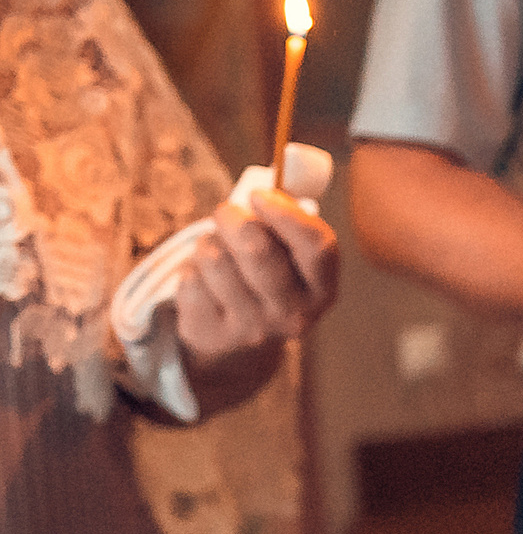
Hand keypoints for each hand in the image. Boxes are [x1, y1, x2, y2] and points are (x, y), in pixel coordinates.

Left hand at [173, 190, 338, 410]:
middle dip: (233, 218)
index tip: (258, 195)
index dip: (285, 213)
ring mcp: (254, 329)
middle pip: (257, 249)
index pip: (317, 246)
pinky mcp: (213, 334)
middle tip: (226, 213)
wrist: (238, 348)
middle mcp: (294, 315)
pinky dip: (190, 269)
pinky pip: (190, 279)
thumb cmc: (264, 283)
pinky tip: (203, 280)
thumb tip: (269, 185)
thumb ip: (286, 224)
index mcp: (322, 291)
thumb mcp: (289, 260)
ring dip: (207, 243)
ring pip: (215, 258)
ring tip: (215, 252)